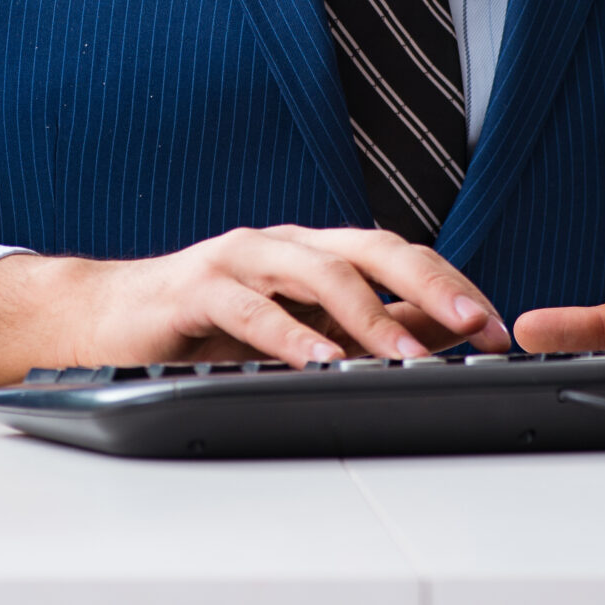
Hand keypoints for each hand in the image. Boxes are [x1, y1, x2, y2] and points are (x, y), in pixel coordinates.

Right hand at [0, 225, 515, 391]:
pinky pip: (251, 308)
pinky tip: (320, 361)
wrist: (108, 317)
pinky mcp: (197, 287)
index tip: (495, 327)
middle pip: (372, 249)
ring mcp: (240, 257)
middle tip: (476, 325)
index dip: (449, 285)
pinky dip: (290, 335)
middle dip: (430, 285)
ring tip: (406, 355)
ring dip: (368, 315)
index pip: (398, 254)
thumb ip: (361, 329)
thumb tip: (440, 341)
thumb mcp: (295, 329)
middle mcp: (284, 243)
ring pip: (317, 272)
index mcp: (315, 250)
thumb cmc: (206, 325)